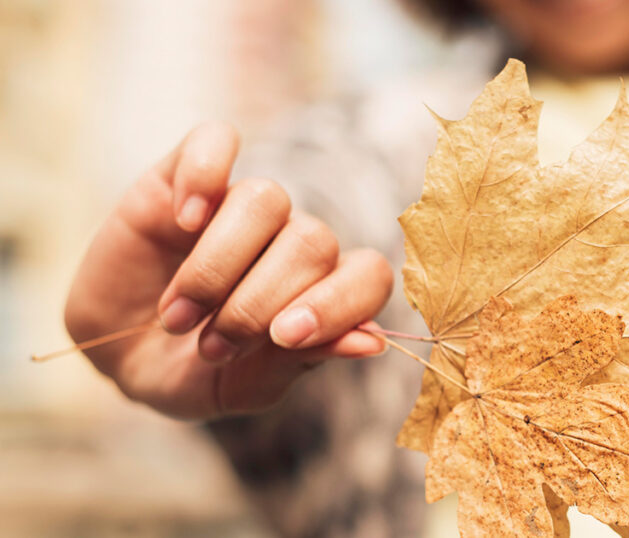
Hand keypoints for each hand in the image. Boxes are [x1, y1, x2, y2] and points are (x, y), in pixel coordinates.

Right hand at [64, 122, 393, 418]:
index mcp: (324, 290)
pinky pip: (215, 140)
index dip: (337, 303)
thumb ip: (304, 359)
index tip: (284, 336)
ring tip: (178, 318)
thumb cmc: (193, 373)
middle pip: (313, 243)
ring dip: (218, 267)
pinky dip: (202, 175)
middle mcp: (293, 243)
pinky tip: (182, 220)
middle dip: (257, 304)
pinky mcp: (187, 175)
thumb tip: (371, 340)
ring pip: (265, 200)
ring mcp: (243, 206)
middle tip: (211, 349)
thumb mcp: (244, 385)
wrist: (116, 355)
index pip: (368, 276)